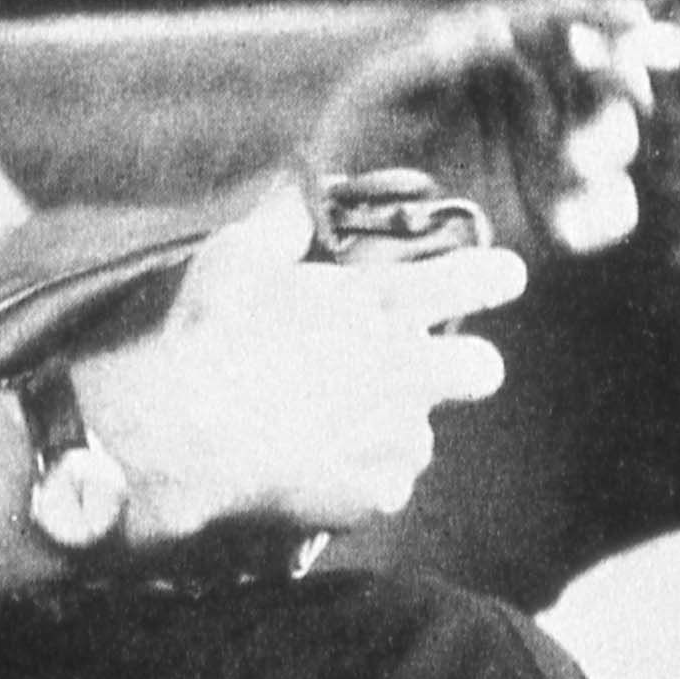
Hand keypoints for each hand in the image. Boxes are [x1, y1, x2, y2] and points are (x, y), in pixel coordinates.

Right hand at [75, 179, 519, 543]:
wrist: (181, 431)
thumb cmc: (208, 333)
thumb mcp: (238, 254)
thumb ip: (285, 219)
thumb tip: (304, 184)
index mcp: (381, 304)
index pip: (480, 279)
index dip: (495, 277)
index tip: (498, 278)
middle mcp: (407, 369)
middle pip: (484, 369)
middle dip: (464, 365)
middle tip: (414, 366)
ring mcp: (396, 438)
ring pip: (422, 432)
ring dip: (390, 425)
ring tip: (327, 424)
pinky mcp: (376, 494)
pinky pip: (384, 484)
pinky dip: (356, 476)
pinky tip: (308, 464)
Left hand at [306, 0, 679, 258]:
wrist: (344, 221)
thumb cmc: (353, 138)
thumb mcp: (381, 90)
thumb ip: (435, 55)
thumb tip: (500, 25)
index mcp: (500, 53)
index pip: (567, 22)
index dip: (606, 15)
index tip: (632, 19)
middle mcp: (536, 99)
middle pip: (607, 78)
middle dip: (622, 79)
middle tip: (620, 91)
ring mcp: (551, 155)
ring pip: (614, 139)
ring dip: (607, 143)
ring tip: (573, 162)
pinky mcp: (557, 214)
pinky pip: (609, 209)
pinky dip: (604, 211)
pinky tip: (567, 222)